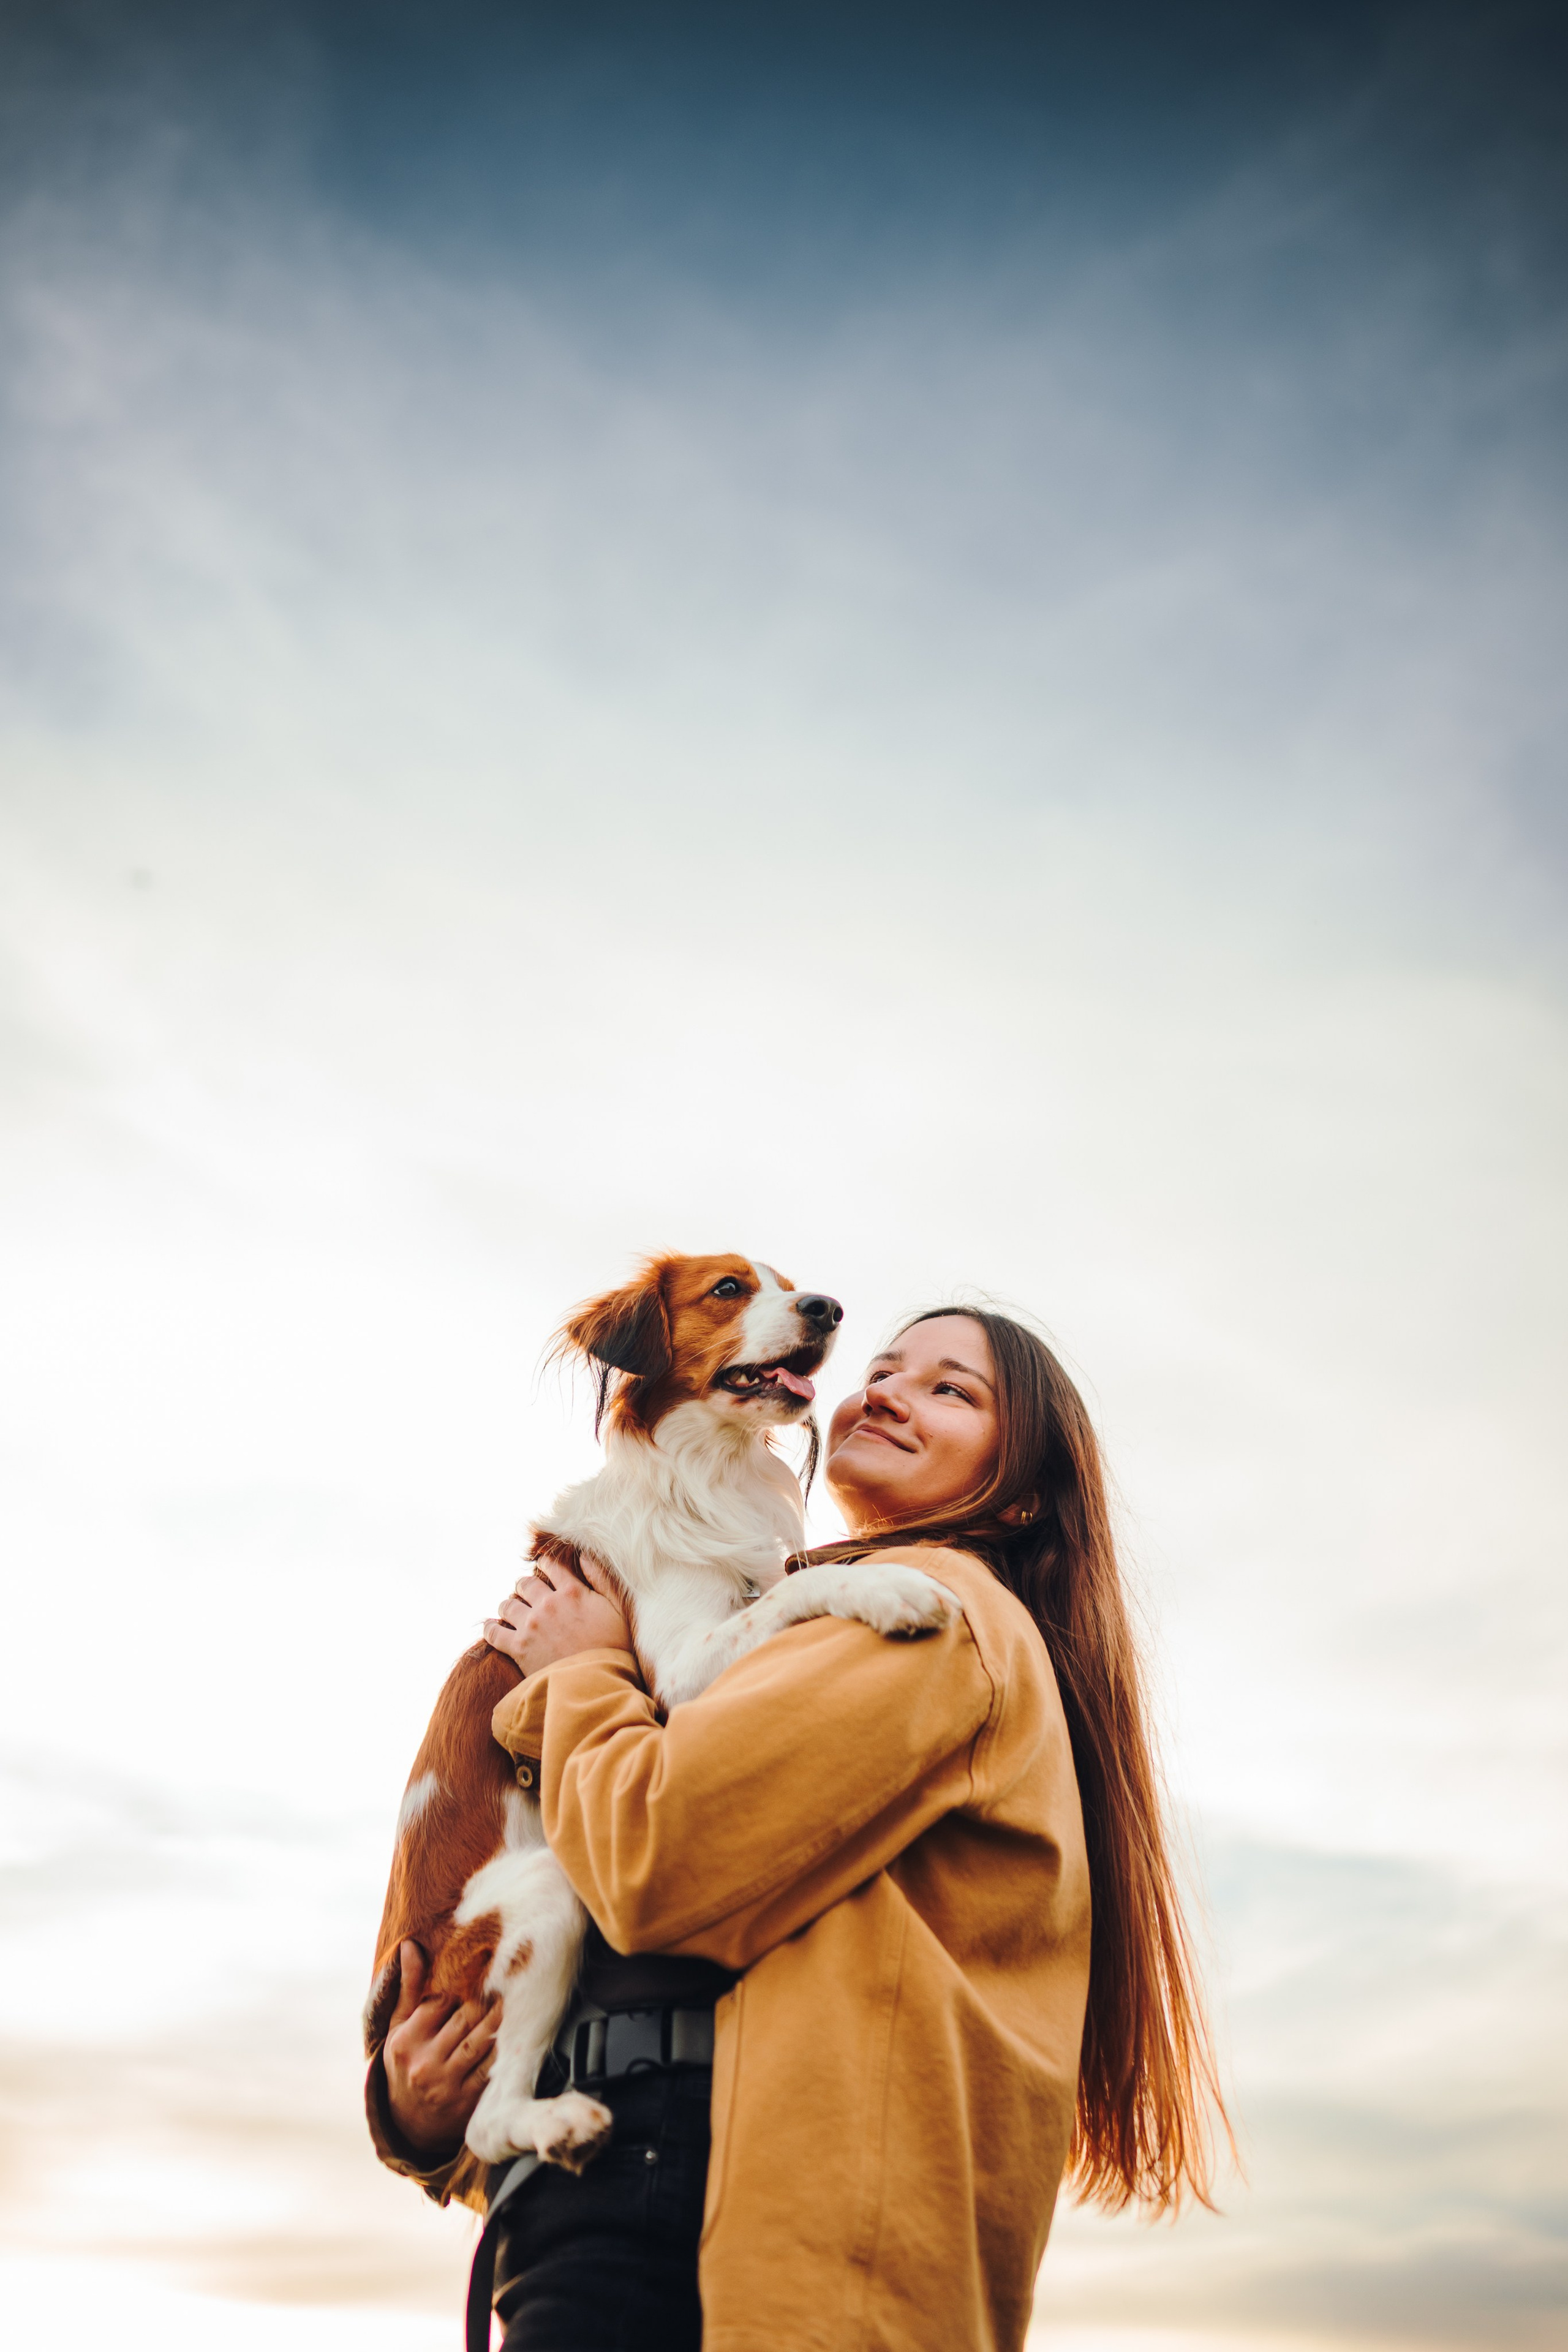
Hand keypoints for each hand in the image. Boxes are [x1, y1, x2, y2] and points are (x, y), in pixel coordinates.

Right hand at [382, 1941, 499, 2157]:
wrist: (408, 2123)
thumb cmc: (406, 2062)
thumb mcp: (398, 2028)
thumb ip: (409, 1987)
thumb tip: (410, 1945)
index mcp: (406, 2042)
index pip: (439, 2002)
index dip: (462, 1982)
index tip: (482, 1962)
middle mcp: (425, 2064)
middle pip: (464, 2018)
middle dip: (486, 1996)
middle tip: (508, 1971)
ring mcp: (447, 2085)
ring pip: (481, 2040)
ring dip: (500, 2016)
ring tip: (515, 1994)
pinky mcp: (467, 2102)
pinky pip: (492, 2067)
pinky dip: (504, 2047)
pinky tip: (517, 2029)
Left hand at [484, 1549, 633, 1676]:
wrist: (599, 1684)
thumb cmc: (616, 1648)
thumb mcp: (619, 1608)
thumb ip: (602, 1578)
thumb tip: (583, 1556)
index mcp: (572, 1592)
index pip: (552, 1567)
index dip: (545, 1564)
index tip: (542, 1566)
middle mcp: (548, 1604)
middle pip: (525, 1585)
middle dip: (525, 1586)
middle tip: (525, 1592)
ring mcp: (531, 1626)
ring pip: (508, 1605)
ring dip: (509, 1605)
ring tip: (510, 1609)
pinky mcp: (519, 1648)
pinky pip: (494, 1632)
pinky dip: (490, 1628)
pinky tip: (490, 1626)